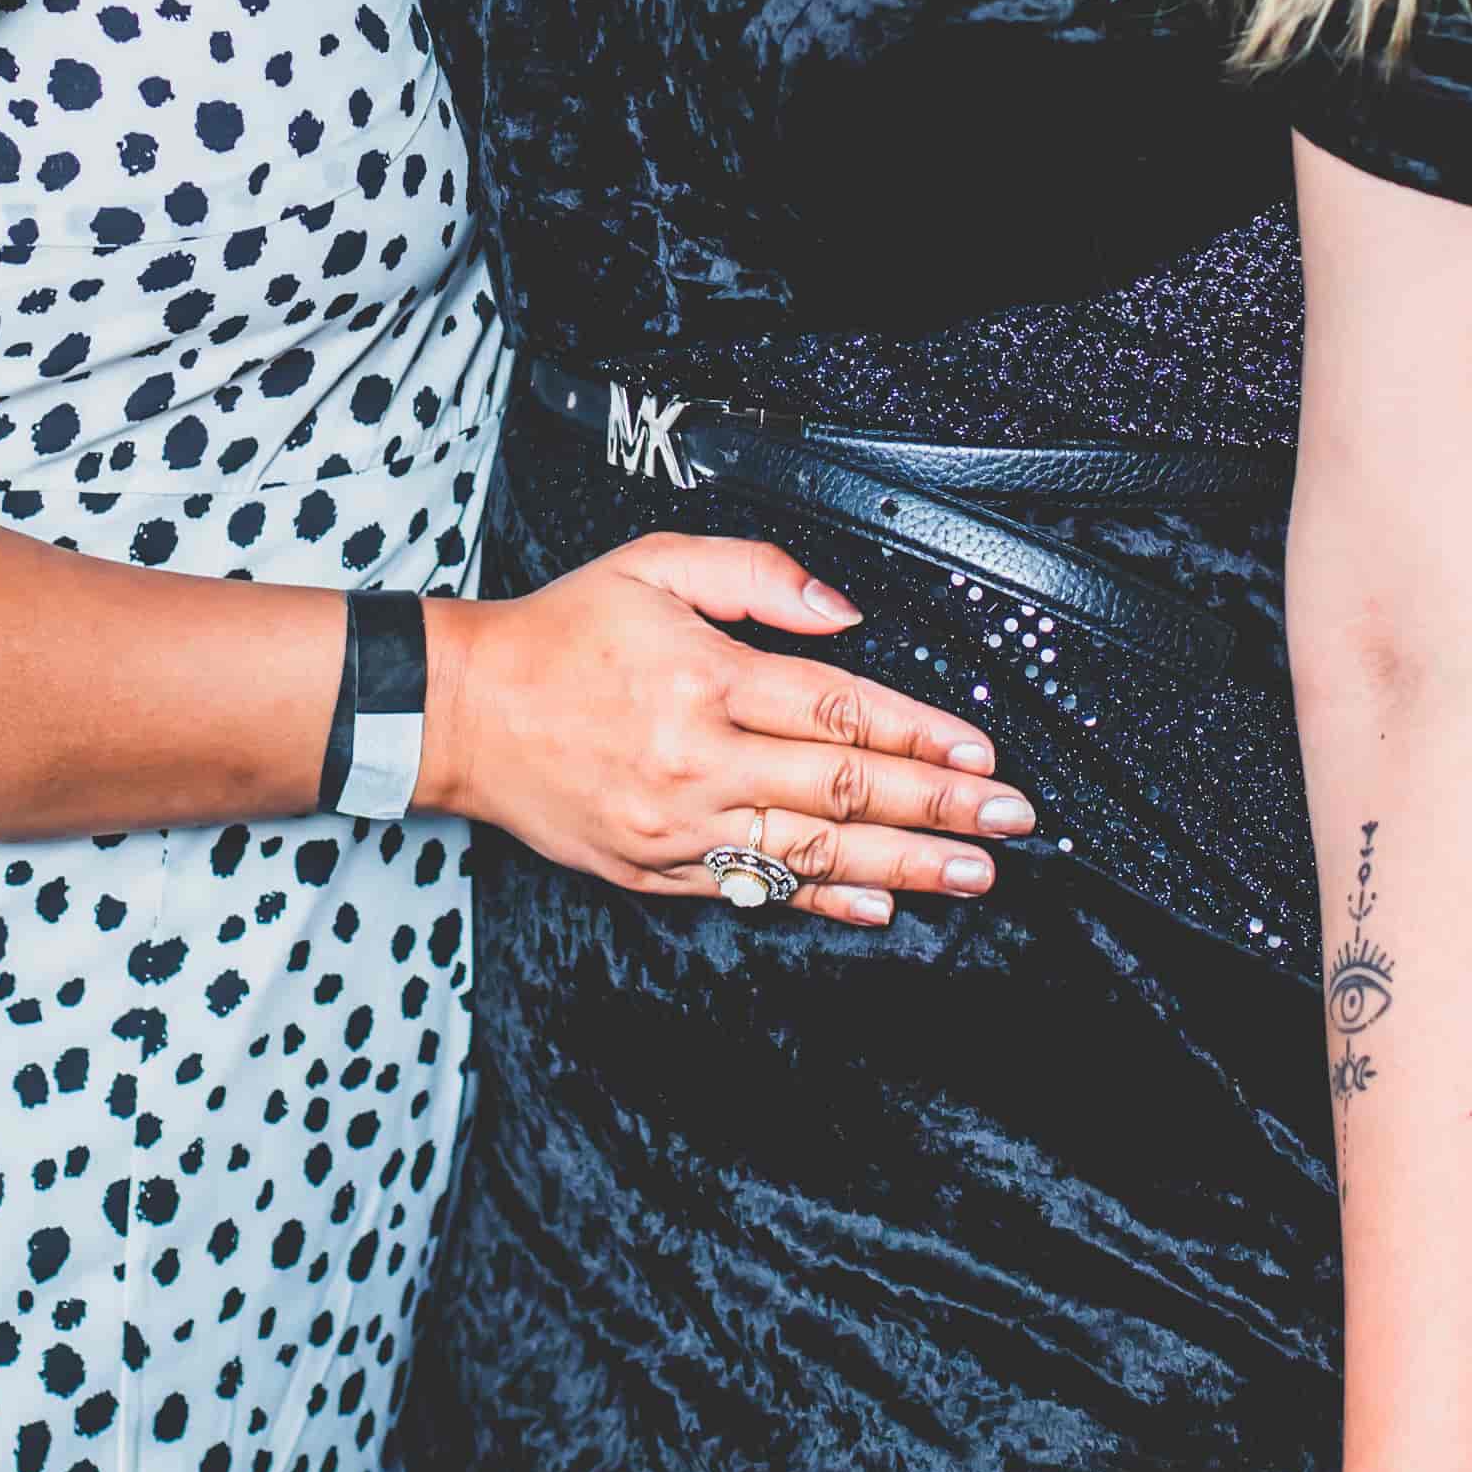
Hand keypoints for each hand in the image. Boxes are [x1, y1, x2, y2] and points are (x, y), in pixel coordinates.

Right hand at [423, 534, 1031, 926]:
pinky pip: (753, 888)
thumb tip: (844, 611)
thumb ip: (756, 576)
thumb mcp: (653, 564)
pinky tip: (880, 907)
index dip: (920, 732)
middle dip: (939, 807)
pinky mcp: (653, 870)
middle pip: (841, 787)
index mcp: (703, 678)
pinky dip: (822, 901)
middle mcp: (696, 759)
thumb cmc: (559, 633)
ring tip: (973, 873)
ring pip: (810, 850)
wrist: (460, 711)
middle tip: (1011, 822)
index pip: (838, 708)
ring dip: (903, 864)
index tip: (981, 752)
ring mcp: (677, 826)